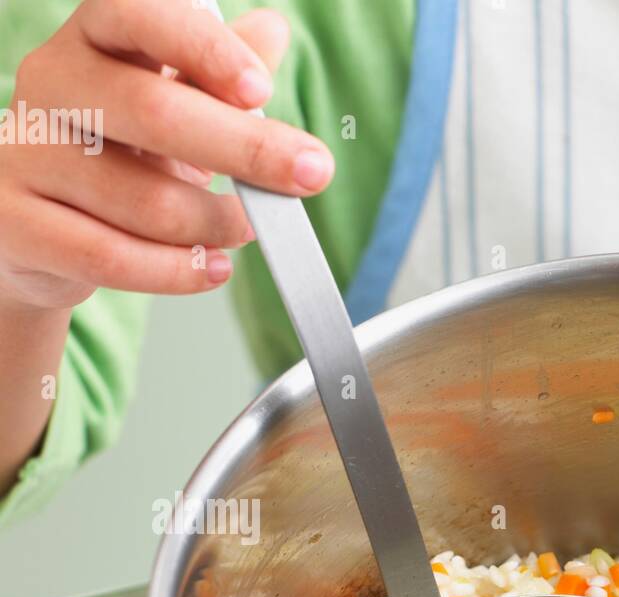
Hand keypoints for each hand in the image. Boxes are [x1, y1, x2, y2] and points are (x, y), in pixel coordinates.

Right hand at [0, 0, 335, 310]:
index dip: (205, 49)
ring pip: (146, 202)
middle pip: (153, 111)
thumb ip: (216, 74)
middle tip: (311, 175)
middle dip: (247, 149)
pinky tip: (212, 267)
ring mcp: (27, 152)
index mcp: (93, 38)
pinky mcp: (18, 222)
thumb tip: (272, 33)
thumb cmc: (117, 153)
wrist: (37, 224)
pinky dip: (178, 270)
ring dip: (216, 225)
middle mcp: (51, 83)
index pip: (140, 13)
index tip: (261, 91)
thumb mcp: (169, 102)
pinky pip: (112, 257)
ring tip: (244, 230)